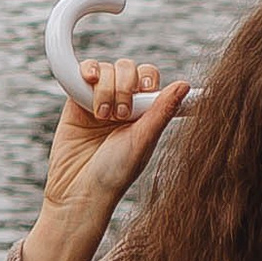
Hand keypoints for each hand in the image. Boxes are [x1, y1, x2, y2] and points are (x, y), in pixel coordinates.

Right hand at [18, 59, 188, 260]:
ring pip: (107, 69)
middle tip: (121, 115)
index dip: (147, 79)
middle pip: (128, 69)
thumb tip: (185, 84)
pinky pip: (84, 72)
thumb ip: (162, 111)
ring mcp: (99, 100)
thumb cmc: (115, 174)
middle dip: (125, 86)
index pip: (149, 79)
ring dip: (106, 87)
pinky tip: (88, 83)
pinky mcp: (76, 100)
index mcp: (144, 114)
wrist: (77, 191)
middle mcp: (123, 104)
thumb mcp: (142, 142)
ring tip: (102, 115)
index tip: (146, 90)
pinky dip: (87, 71)